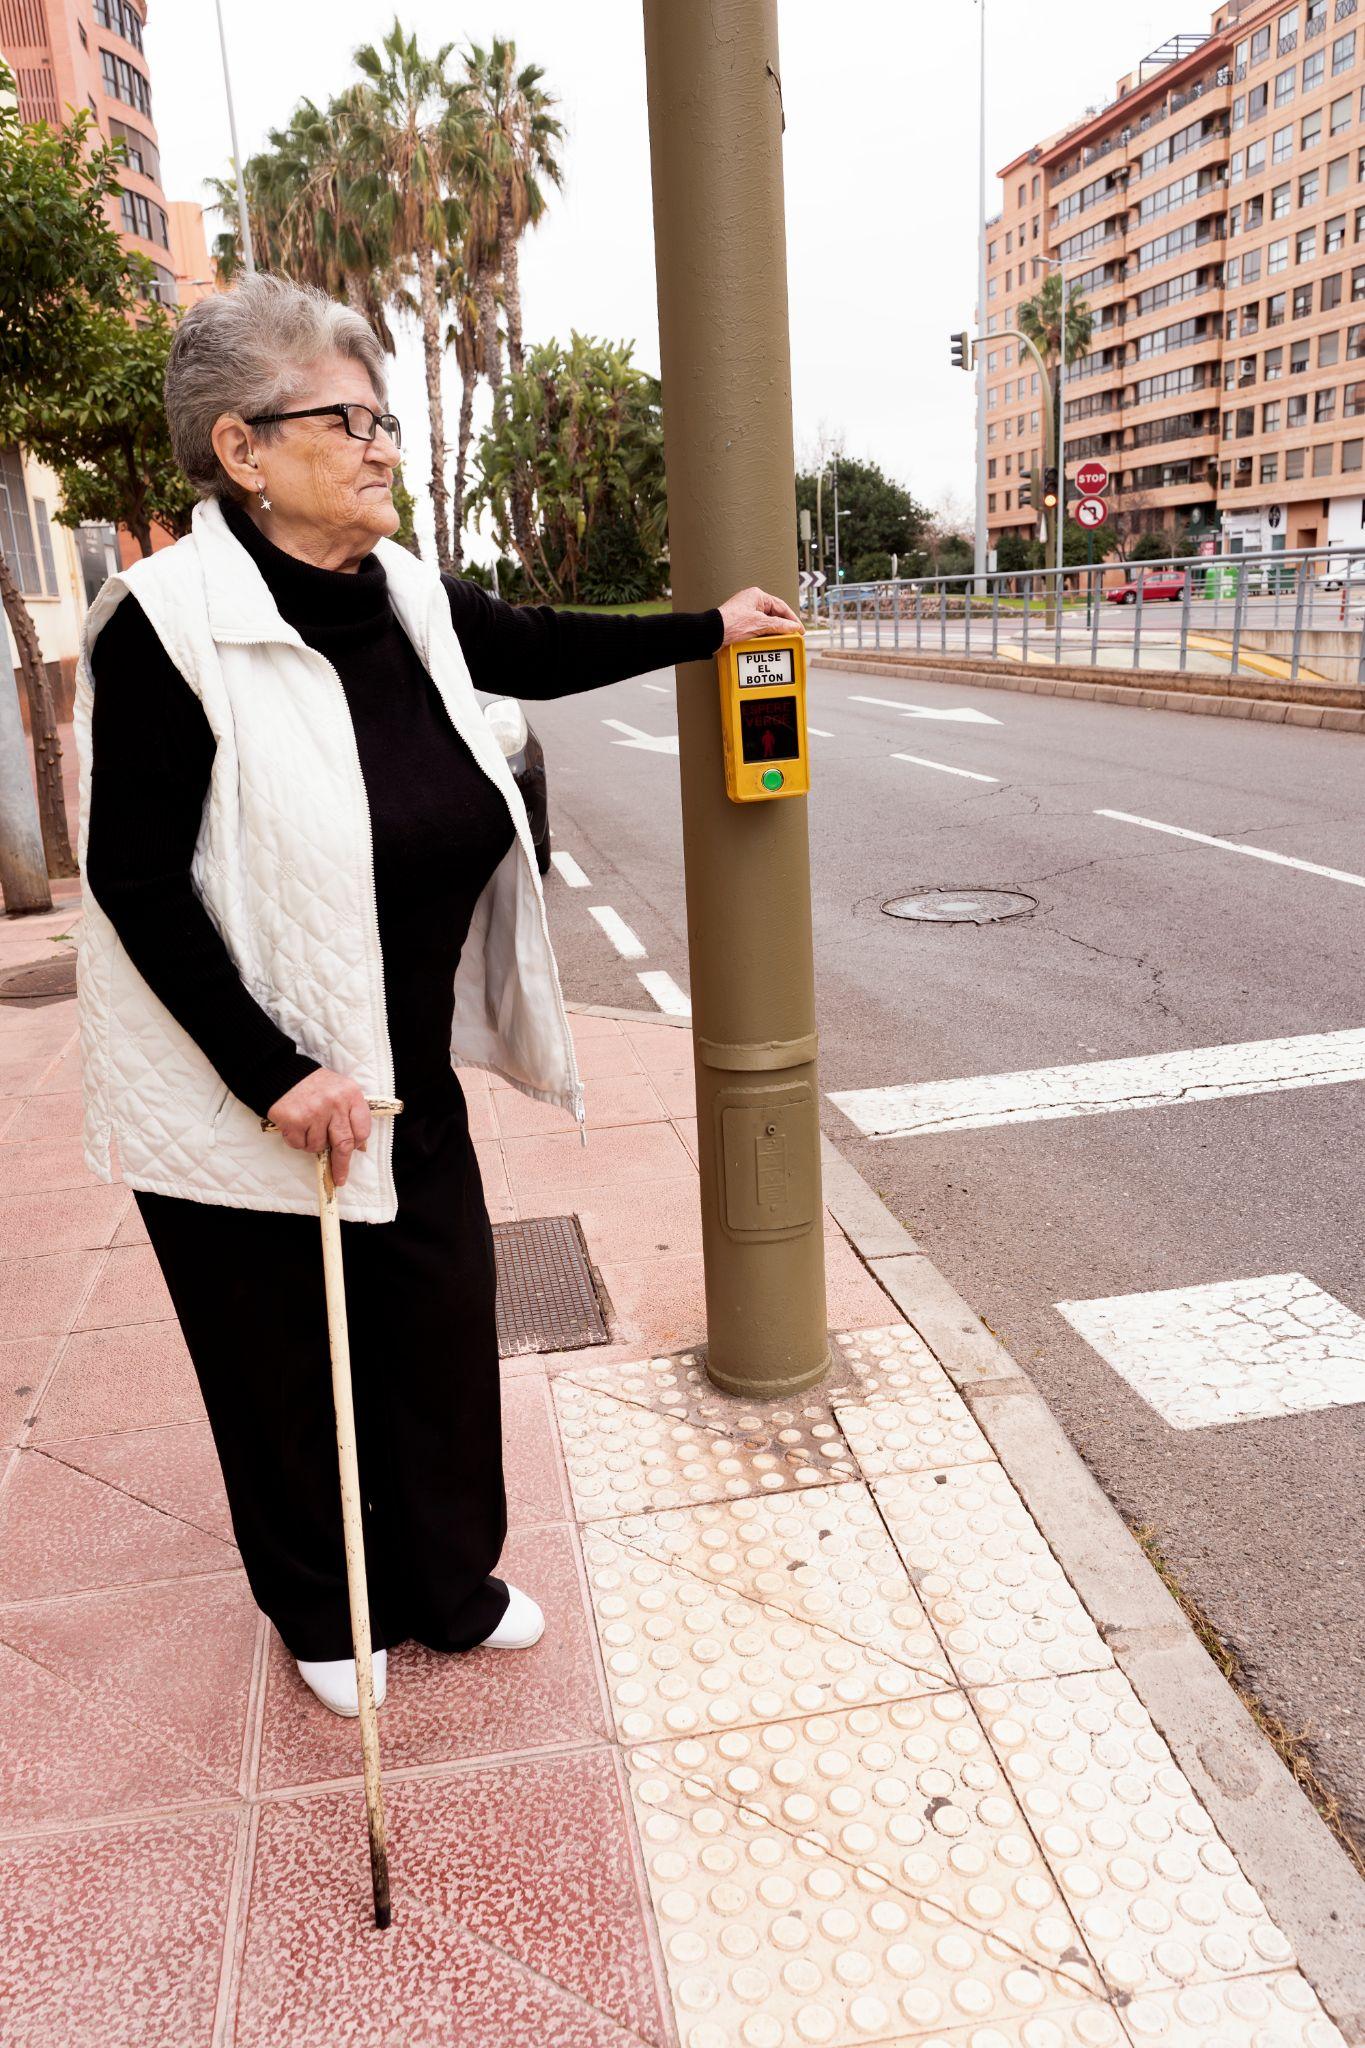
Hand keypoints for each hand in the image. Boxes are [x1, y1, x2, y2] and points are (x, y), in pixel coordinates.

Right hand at [266, 1068, 371, 1187]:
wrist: (281, 1073)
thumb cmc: (314, 1086)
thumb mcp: (340, 1091)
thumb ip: (351, 1115)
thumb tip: (360, 1147)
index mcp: (351, 1094)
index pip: (362, 1129)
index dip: (358, 1143)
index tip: (355, 1152)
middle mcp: (335, 1103)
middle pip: (344, 1144)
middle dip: (341, 1165)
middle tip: (339, 1177)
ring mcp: (315, 1112)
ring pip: (319, 1146)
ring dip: (312, 1144)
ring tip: (306, 1127)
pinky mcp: (295, 1120)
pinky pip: (300, 1145)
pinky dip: (296, 1140)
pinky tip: (294, 1126)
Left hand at [716, 586, 802, 646]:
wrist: (711, 634)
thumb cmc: (729, 623)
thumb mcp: (759, 624)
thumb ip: (779, 626)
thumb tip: (793, 627)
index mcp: (757, 596)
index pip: (781, 606)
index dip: (792, 619)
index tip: (799, 629)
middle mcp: (751, 602)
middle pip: (774, 615)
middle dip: (783, 626)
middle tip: (791, 635)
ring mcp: (746, 613)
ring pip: (766, 623)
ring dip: (773, 632)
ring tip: (779, 640)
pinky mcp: (741, 624)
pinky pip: (758, 629)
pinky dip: (764, 636)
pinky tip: (766, 642)